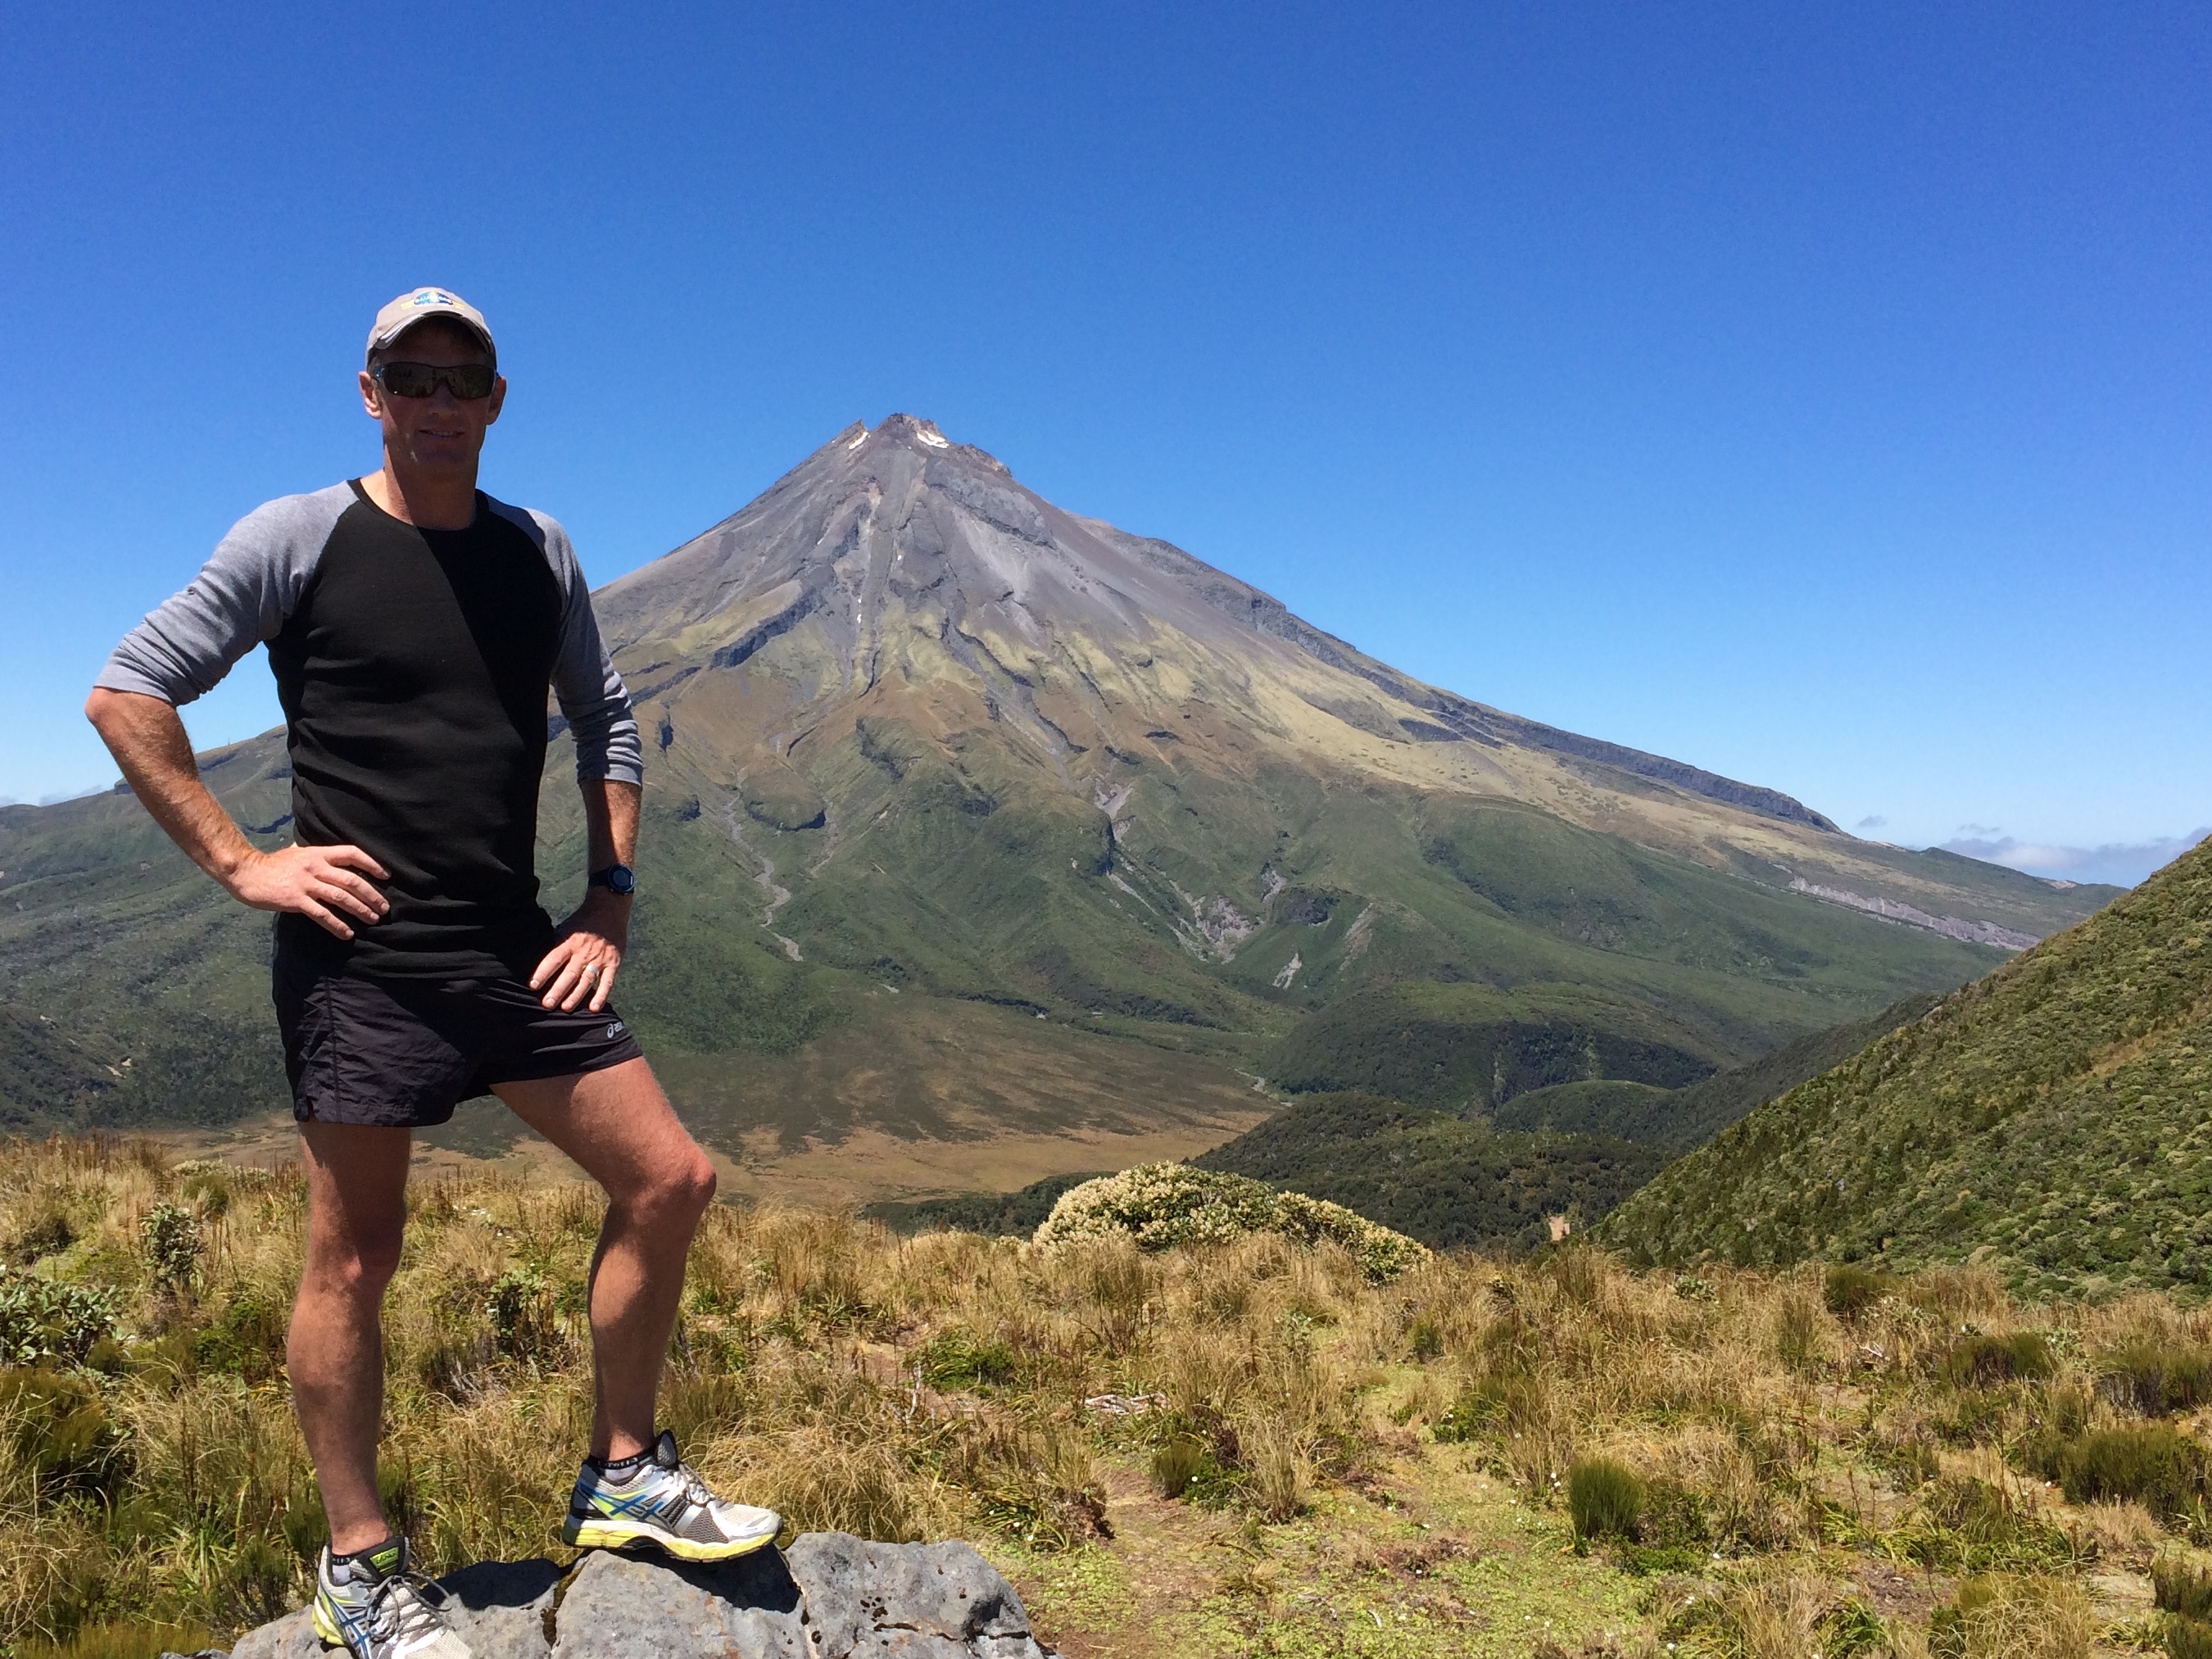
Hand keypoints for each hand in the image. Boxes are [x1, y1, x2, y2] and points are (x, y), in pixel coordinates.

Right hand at [226, 844, 389, 939]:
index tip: (386, 876)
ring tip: (372, 919)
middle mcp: (315, 866)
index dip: (371, 864)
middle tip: (384, 908)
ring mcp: (306, 883)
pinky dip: (337, 925)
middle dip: (371, 895)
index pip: (352, 853)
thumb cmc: (272, 864)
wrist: (246, 872)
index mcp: (318, 853)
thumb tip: (328, 856)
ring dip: (360, 910)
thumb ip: (313, 854)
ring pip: (341, 897)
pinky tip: (347, 933)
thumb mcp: (296, 852)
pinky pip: (322, 914)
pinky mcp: (296, 900)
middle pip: (351, 880)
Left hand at [531, 890, 629, 1011]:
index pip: (554, 959)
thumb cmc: (582, 921)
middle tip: (547, 1004)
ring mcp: (600, 958)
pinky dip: (601, 995)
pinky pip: (607, 982)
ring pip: (586, 980)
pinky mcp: (613, 963)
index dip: (543, 972)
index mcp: (570, 942)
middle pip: (569, 974)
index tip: (533, 985)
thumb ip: (557, 946)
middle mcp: (584, 952)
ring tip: (565, 1008)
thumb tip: (539, 963)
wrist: (609, 909)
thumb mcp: (565, 929)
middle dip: (557, 990)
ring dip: (576, 995)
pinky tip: (593, 1008)